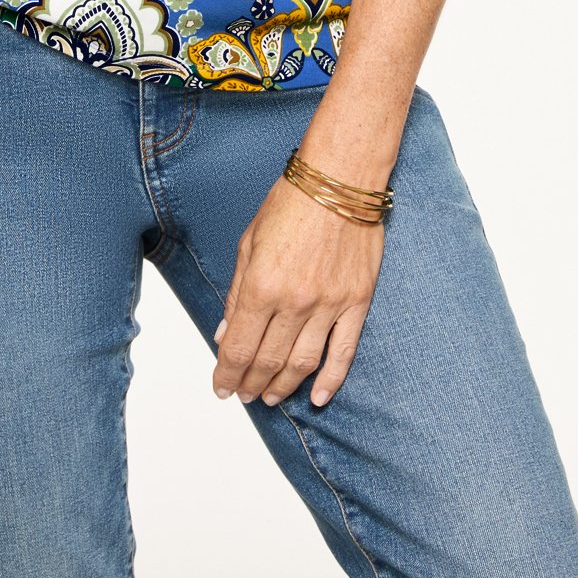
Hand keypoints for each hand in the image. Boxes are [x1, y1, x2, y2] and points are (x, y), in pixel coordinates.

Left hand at [212, 173, 385, 409]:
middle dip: (250, 383)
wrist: (340, 179)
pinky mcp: (356, 302)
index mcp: (263, 284)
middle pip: (268, 361)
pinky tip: (317, 398)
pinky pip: (343, 352)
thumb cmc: (291, 202)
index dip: (226, 374)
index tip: (220, 387)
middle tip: (243, 395)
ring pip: (302, 363)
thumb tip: (225, 332)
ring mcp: (329, 304)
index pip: (238, 347)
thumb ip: (238, 292)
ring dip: (282, 387)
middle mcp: (295, 301)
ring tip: (270, 397)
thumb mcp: (250, 242)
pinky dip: (330, 381)